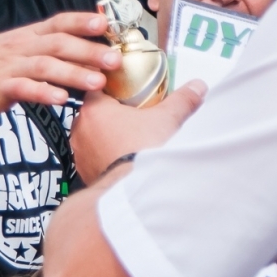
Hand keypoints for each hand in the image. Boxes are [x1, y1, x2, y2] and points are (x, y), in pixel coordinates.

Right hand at [0, 12, 120, 112]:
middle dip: (88, 50)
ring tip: (97, 83)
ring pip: (45, 66)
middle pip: (58, 44)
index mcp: (29, 36)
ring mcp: (10, 67)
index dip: (82, 21)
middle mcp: (22, 47)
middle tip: (114, 59)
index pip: (59, 23)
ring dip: (73, 73)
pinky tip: (61, 100)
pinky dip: (43, 93)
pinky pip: (23, 89)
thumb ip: (50, 50)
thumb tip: (90, 55)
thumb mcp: (19, 47)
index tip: (106, 22)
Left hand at [71, 81, 205, 183]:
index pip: (97, 86)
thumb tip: (195, 88)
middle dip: (113, 113)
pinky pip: (94, 158)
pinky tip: (125, 158)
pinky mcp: (86, 172)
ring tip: (131, 139)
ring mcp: (82, 153)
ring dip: (108, 136)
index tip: (126, 89)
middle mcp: (82, 130)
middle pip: (95, 112)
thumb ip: (182, 100)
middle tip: (134, 115)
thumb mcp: (168, 119)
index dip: (113, 86)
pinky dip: (107, 156)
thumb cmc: (143, 154)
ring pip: (93, 136)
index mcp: (95, 110)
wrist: (136, 190)